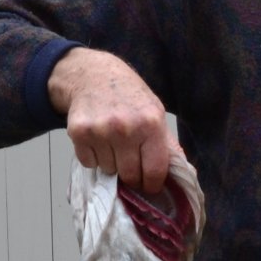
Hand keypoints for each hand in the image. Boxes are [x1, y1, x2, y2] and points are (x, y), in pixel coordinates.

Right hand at [49, 48, 173, 193]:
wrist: (93, 75)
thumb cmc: (129, 96)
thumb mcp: (155, 113)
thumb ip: (167, 144)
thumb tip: (182, 174)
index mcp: (150, 124)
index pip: (154, 171)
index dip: (152, 184)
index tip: (150, 185)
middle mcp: (125, 128)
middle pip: (130, 176)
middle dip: (131, 175)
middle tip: (130, 160)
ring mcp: (100, 131)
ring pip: (108, 171)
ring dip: (111, 163)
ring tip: (112, 142)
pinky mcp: (78, 133)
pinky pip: (89, 163)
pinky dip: (93, 157)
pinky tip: (97, 139)